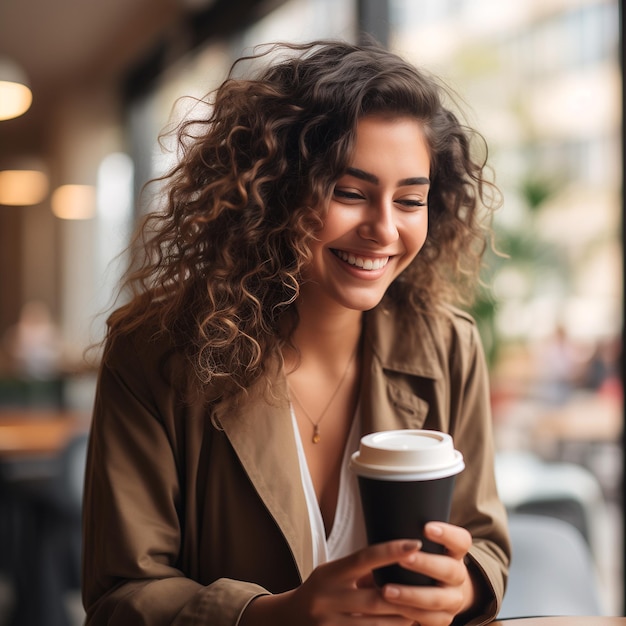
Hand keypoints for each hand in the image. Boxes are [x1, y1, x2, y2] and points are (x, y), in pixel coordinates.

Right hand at [240, 539, 422, 624]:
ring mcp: (330, 625)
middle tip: (430, 589)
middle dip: (406, 597)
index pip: (364, 558)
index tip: (415, 543)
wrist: (286, 620)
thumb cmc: (319, 590)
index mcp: (330, 573)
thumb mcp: (333, 573)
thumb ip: (360, 570)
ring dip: (403, 621)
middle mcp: (328, 599)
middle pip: (376, 598)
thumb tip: (397, 559)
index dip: (391, 551)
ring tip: (424, 614)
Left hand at [380, 522, 475, 625]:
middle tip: (403, 558)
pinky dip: (408, 613)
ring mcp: (453, 601)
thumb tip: (383, 521)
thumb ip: (411, 537)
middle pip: (450, 570)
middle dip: (425, 564)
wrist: (440, 593)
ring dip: (411, 594)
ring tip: (386, 590)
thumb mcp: (423, 547)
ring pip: (437, 599)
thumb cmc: (422, 561)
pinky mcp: (443, 620)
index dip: (447, 534)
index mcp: (455, 554)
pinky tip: (392, 608)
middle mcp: (458, 577)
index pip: (461, 541)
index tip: (426, 527)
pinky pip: (429, 620)